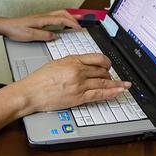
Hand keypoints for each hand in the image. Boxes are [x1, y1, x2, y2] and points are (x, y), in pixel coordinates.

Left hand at [0, 10, 81, 41]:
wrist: (6, 26)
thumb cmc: (15, 30)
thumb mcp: (30, 35)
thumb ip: (44, 36)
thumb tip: (56, 36)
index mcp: (43, 19)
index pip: (62, 19)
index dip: (72, 23)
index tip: (79, 28)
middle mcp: (44, 16)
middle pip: (63, 13)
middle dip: (74, 18)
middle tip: (82, 23)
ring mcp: (42, 17)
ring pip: (59, 13)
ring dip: (69, 16)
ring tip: (77, 20)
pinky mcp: (39, 19)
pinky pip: (55, 16)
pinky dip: (63, 18)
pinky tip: (63, 23)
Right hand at [13, 53, 130, 113]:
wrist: (31, 92)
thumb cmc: (40, 79)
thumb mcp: (57, 63)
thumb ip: (72, 62)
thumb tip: (85, 64)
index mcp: (72, 60)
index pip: (97, 58)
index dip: (107, 62)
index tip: (109, 64)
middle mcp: (78, 71)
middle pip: (102, 70)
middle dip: (109, 74)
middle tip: (112, 77)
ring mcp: (79, 85)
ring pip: (103, 82)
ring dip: (116, 83)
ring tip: (124, 85)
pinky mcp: (78, 97)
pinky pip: (99, 94)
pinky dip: (112, 92)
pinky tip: (119, 91)